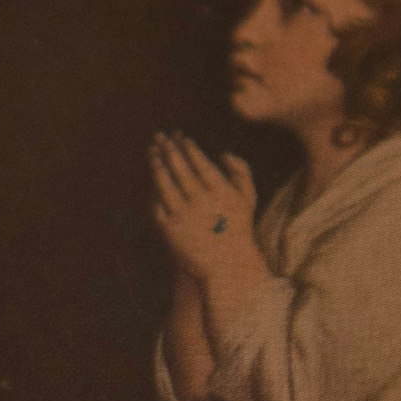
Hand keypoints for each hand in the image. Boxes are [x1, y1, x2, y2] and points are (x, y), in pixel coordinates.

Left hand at [148, 133, 261, 284]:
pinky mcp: (169, 229)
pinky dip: (153, 189)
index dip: (188, 147)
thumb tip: (223, 153)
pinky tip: (153, 179)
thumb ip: (241, 171)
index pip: (200, 162)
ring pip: (164, 184)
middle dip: (169, 149)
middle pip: (179, 169)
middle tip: (162, 137)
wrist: (227, 264)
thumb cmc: (238, 227)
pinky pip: (156, 204)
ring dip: (157, 165)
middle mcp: (200, 201)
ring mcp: (182, 216)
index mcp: (220, 192)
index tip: (181, 137)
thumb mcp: (248, 197)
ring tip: (153, 153)